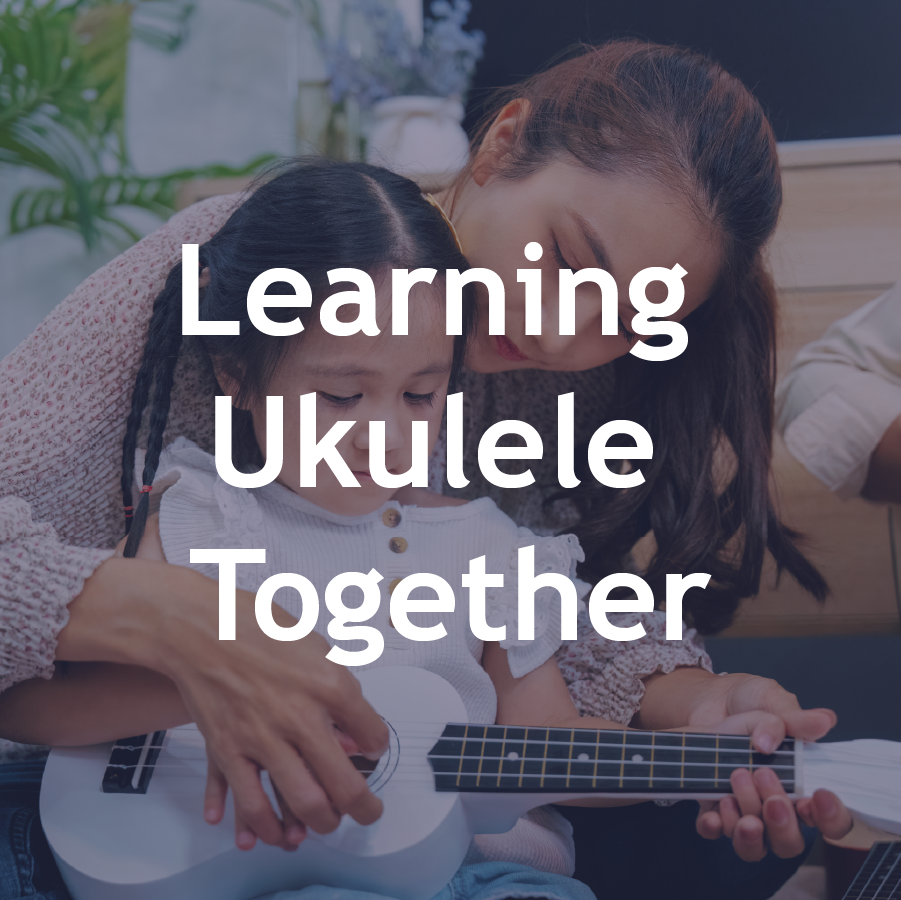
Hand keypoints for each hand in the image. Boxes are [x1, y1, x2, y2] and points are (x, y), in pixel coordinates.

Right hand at [174, 599, 387, 850]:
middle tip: (365, 811)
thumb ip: (336, 687)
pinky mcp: (227, 749)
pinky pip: (247, 800)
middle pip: (341, 784)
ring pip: (299, 802)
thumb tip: (350, 725)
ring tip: (324, 824)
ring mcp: (260, 737)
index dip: (379, 746)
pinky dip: (259, 824)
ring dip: (317, 823)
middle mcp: (297, 716)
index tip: (374, 748)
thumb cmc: (256, 627)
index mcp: (327, 685)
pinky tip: (269, 831)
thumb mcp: (314, 646)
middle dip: (360, 807)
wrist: (199, 627)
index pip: (372, 733)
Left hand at [637, 668, 852, 856]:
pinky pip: (714, 831)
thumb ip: (796, 719)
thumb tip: (823, 721)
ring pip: (753, 845)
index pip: (828, 819)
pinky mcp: (712, 805)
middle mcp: (774, 806)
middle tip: (765, 779)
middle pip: (789, 842)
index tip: (818, 796)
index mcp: (801, 785)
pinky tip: (712, 812)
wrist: (708, 697)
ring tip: (737, 782)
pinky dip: (714, 826)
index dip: (829, 817)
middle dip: (780, 821)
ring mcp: (743, 809)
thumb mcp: (773, 702)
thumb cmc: (748, 702)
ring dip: (748, 827)